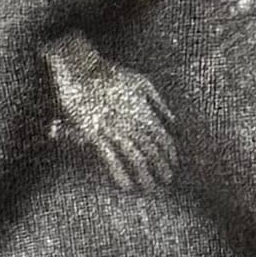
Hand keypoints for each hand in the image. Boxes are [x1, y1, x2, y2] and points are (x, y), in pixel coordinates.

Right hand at [46, 39, 177, 194]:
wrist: (81, 69)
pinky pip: (109, 158)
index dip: (170, 154)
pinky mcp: (94, 133)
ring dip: (144, 175)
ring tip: (150, 188)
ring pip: (135, 157)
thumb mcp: (140, 82)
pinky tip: (126, 186)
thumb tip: (173, 121)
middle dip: (161, 167)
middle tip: (166, 181)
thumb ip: (158, 102)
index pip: (162, 137)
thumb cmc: (111, 74)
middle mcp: (131, 121)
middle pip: (152, 150)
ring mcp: (113, 128)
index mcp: (143, 110)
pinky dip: (119, 174)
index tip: (174, 165)